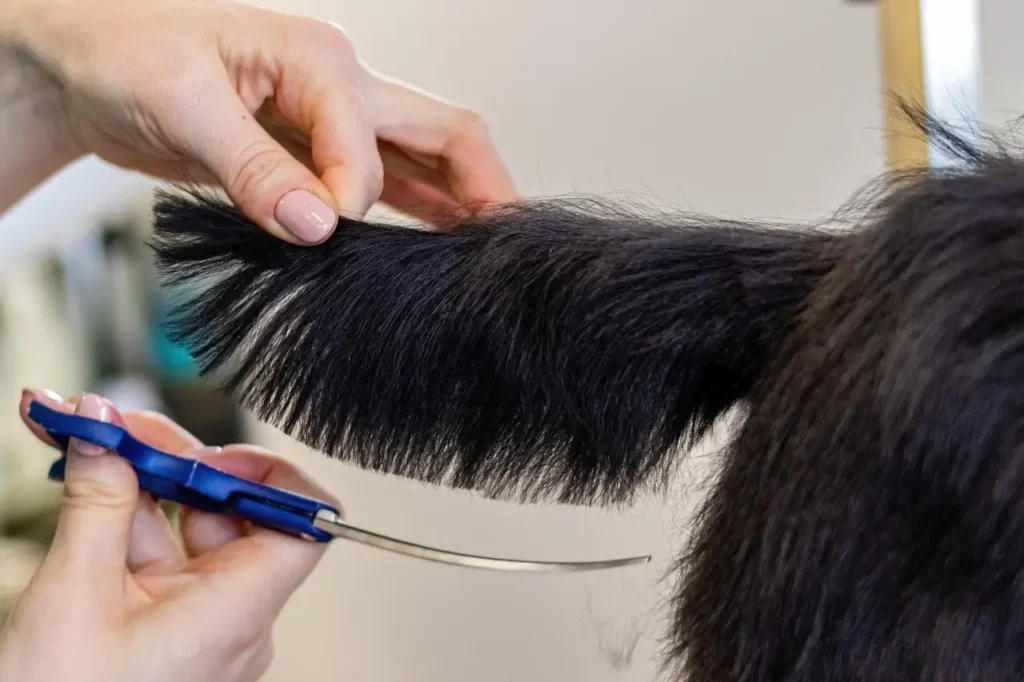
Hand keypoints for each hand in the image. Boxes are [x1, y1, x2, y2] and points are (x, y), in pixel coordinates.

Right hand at [0, 389, 334, 681]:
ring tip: (80, 440)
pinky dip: (121, 521)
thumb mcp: (73, 596)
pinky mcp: (168, 626)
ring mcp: (201, 623)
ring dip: (134, 483)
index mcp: (236, 612)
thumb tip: (105, 429)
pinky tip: (86, 485)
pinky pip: (160, 558)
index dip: (270, 477)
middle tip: (109, 425)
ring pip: (185, 527)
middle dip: (169, 460)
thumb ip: (97, 502)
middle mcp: (233, 618)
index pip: (304, 526)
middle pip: (229, 511)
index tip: (209, 452)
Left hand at [2, 0, 517, 241]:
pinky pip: (381, 185)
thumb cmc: (123, 55)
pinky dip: (410, 214)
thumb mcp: (183, 106)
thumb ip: (255, 168)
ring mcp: (328, 122)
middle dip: (480, 182)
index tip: (327, 233)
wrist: (83, 66)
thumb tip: (317, 223)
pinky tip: (430, 245)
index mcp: (316, 60)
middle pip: (440, 132)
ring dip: (454, 204)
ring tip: (483, 254)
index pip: (366, 139)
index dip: (354, 195)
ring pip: (419, 162)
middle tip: (508, 240)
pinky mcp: (310, 154)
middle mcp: (337, 87)